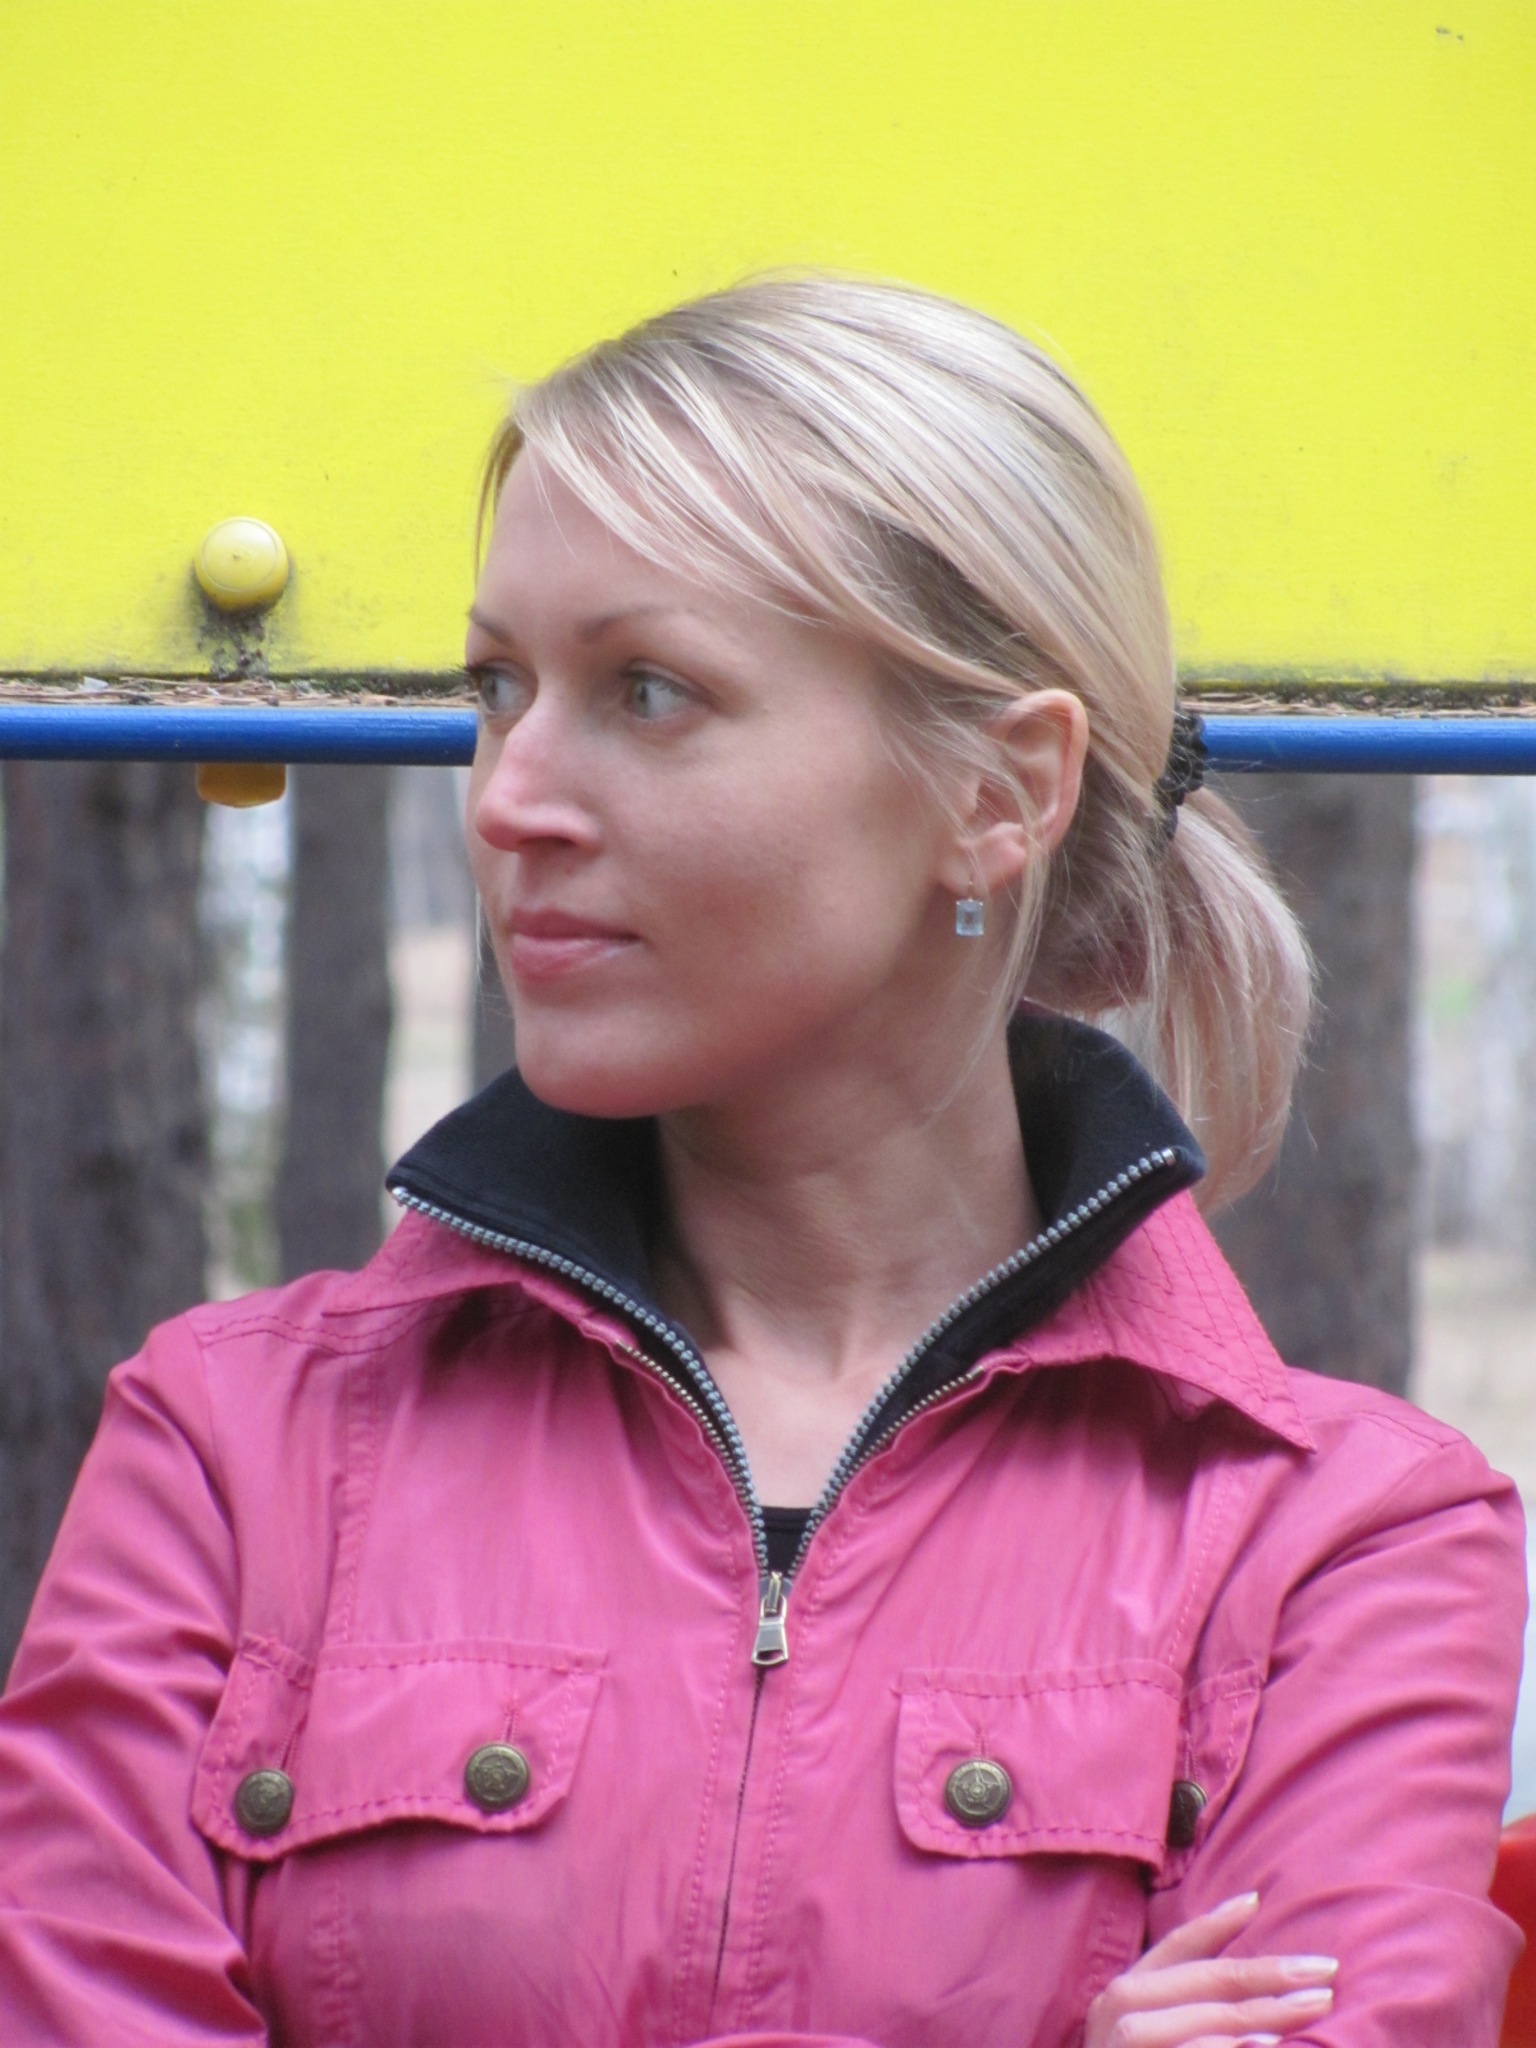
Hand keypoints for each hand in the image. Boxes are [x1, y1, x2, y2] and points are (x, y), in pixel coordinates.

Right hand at [1084, 1891, 1337, 2047]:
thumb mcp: (1154, 2025)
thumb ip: (1189, 2003)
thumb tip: (1249, 1963)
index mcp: (1125, 1990)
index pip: (1177, 1945)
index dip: (1218, 1922)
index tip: (1257, 1901)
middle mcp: (1119, 2009)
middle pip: (1210, 1982)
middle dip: (1271, 1975)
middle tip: (1325, 1973)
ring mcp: (1128, 2043)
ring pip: (1212, 2023)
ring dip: (1268, 2015)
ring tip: (1316, 2008)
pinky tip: (1273, 2045)